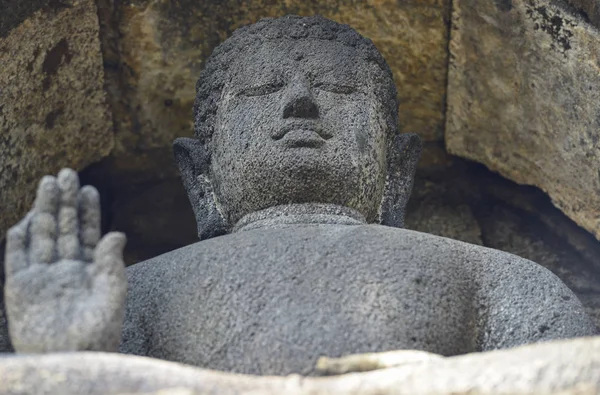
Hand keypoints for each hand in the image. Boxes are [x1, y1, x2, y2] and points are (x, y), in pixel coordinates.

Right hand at [4, 169, 126, 352]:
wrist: (73, 358)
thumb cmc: (99, 332)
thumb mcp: (113, 295)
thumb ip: (112, 264)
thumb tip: (118, 233)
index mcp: (90, 269)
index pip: (88, 233)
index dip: (88, 211)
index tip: (90, 188)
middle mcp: (65, 269)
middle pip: (62, 228)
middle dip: (64, 201)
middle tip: (66, 173)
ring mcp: (41, 277)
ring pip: (41, 236)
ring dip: (42, 210)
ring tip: (48, 183)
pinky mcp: (19, 289)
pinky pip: (17, 258)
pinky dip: (19, 239)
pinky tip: (23, 220)